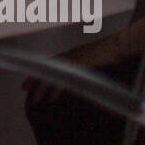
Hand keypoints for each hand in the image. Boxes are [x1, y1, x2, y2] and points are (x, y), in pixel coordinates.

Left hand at [22, 18, 144, 104]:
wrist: (120, 45)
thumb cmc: (111, 52)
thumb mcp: (94, 59)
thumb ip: (85, 65)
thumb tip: (82, 76)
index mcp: (72, 53)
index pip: (51, 63)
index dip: (39, 72)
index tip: (29, 81)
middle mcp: (70, 55)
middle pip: (47, 67)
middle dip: (35, 78)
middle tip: (24, 89)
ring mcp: (74, 59)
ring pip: (52, 74)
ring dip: (42, 86)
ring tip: (34, 99)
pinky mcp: (80, 64)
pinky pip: (64, 78)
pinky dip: (57, 88)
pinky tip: (52, 97)